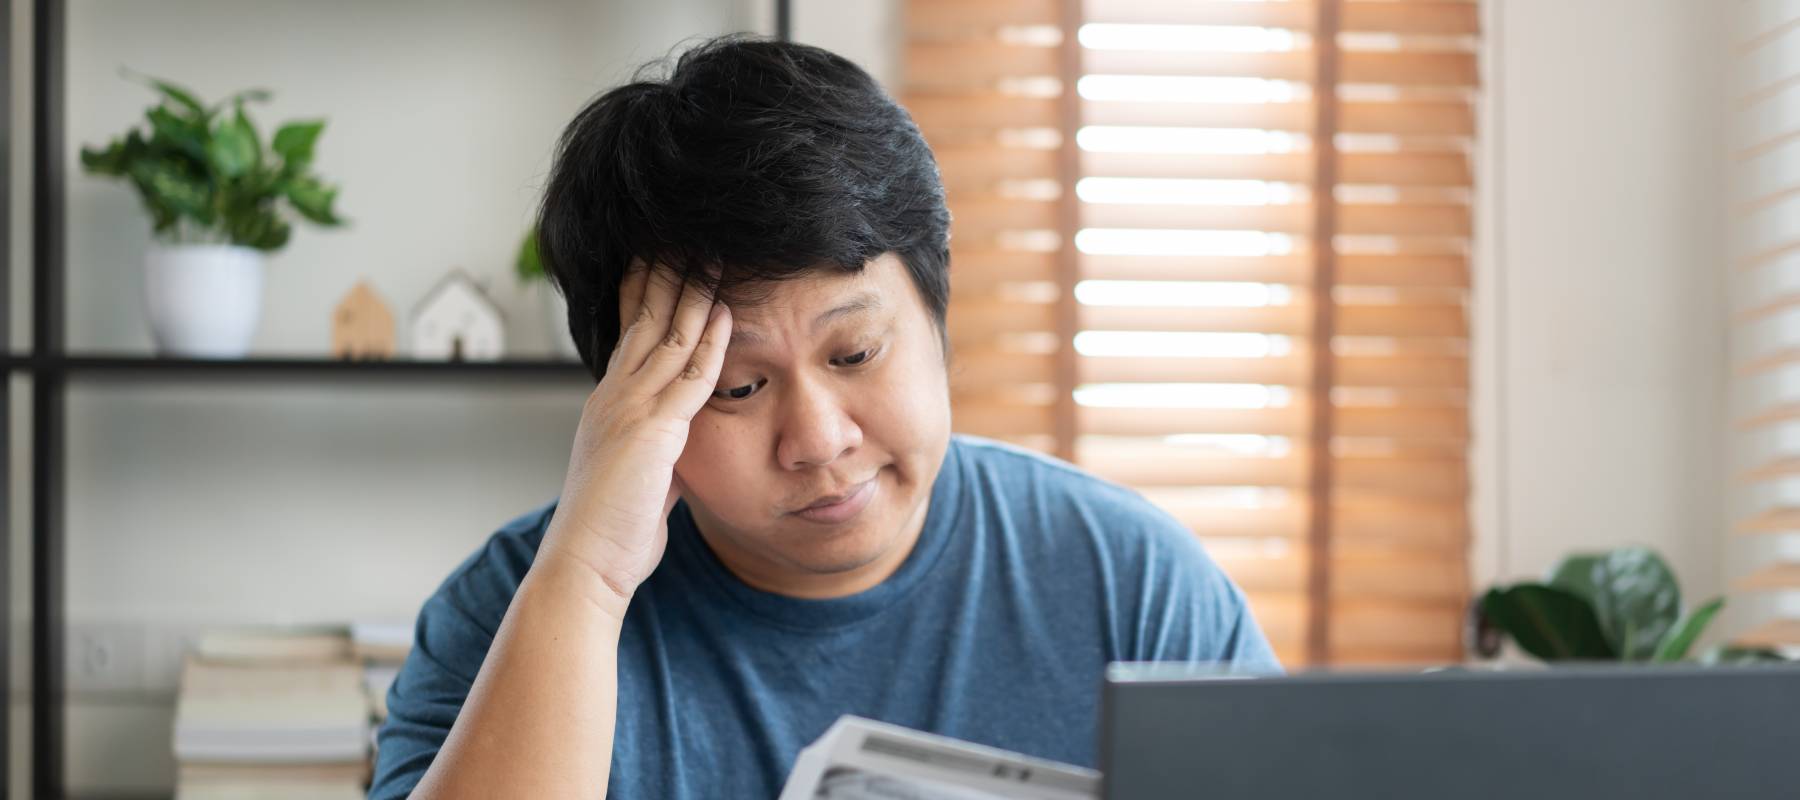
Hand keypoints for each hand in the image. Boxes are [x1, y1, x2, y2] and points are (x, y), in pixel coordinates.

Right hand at [537, 265, 729, 616]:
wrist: (583, 564)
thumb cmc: (609, 535)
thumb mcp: (635, 480)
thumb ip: (656, 456)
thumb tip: (672, 453)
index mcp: (607, 405)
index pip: (629, 334)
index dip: (646, 294)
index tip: (660, 260)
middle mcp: (613, 397)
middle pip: (645, 320)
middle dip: (667, 276)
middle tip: (686, 235)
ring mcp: (630, 410)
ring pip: (667, 337)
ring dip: (693, 294)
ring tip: (713, 255)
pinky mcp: (653, 432)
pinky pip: (689, 376)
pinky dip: (708, 342)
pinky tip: (723, 312)